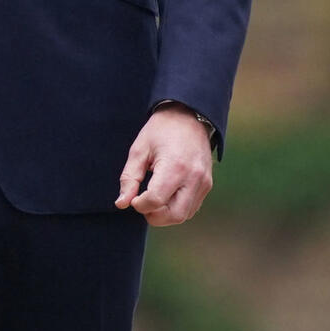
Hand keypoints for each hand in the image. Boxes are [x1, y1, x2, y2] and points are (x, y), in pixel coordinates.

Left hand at [115, 105, 213, 226]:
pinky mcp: (207, 183)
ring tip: (154, 199)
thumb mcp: (140, 149)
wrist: (189, 114)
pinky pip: (192, 207)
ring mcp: (203, 181)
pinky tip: (167, 196)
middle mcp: (193, 177)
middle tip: (143, 203)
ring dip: (166, 215)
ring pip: (184, 215)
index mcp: (175, 166)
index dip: (140, 205)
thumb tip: (122, 204)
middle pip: (173, 215)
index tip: (134, 197)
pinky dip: (177, 208)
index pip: (156, 201)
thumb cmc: (161, 130)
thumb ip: (129, 178)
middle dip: (154, 216)